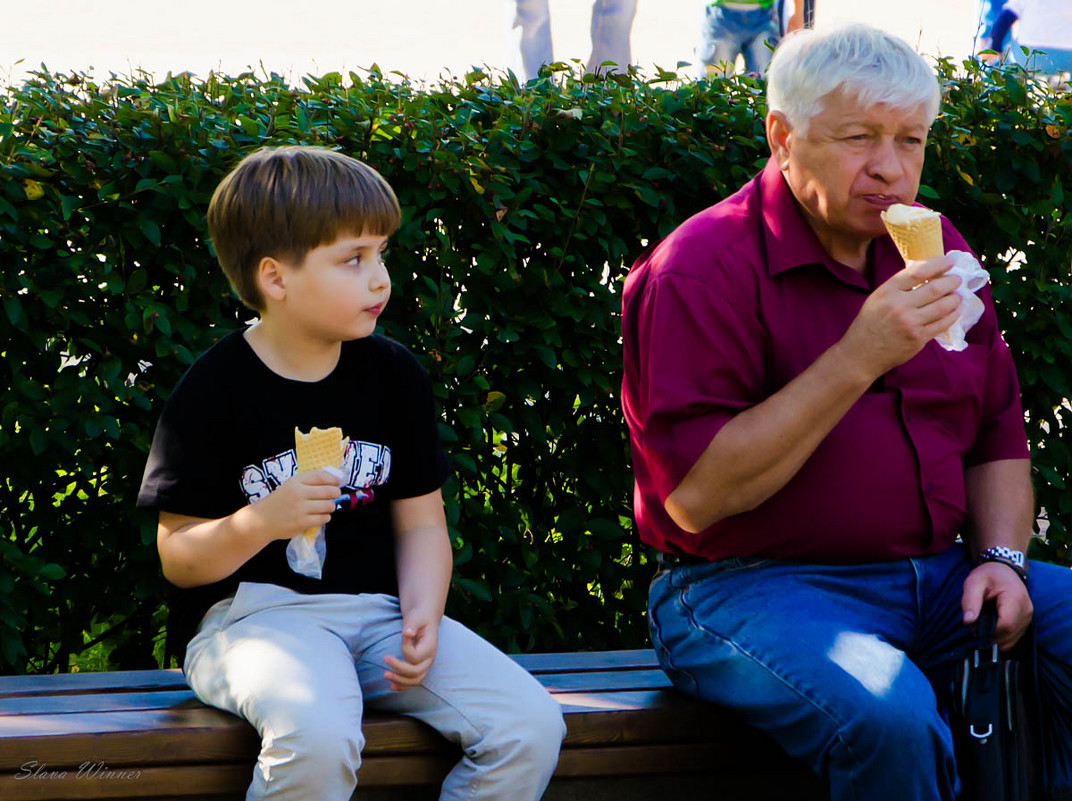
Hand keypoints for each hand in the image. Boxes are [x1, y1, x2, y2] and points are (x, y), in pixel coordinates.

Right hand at [248, 469, 340, 542]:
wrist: (262, 520)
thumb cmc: (279, 502)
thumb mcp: (290, 486)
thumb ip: (308, 482)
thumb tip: (334, 480)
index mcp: (296, 481)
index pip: (321, 476)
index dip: (334, 480)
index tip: (337, 483)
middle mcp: (299, 493)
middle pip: (329, 491)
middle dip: (335, 493)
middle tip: (334, 496)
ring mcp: (301, 509)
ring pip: (329, 506)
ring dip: (330, 507)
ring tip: (325, 507)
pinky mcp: (302, 523)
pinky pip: (324, 518)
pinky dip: (325, 517)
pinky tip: (319, 516)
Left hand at [383, 616, 438, 691]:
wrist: (425, 619)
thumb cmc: (420, 617)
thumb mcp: (416, 616)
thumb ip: (412, 624)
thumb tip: (407, 633)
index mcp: (431, 647)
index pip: (416, 656)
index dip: (405, 648)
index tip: (401, 635)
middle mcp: (430, 659)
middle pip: (416, 672)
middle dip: (399, 669)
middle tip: (384, 658)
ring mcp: (425, 665)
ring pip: (415, 681)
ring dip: (399, 681)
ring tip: (385, 675)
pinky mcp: (420, 668)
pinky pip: (412, 682)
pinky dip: (402, 686)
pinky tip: (391, 686)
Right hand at [837, 256, 961, 379]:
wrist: (860, 354)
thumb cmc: (869, 324)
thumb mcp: (877, 298)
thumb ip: (899, 286)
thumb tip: (928, 273)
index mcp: (887, 291)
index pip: (918, 272)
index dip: (938, 264)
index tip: (950, 262)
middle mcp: (899, 305)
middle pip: (935, 288)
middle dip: (952, 282)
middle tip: (958, 280)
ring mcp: (910, 323)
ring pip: (943, 306)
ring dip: (955, 299)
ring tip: (958, 296)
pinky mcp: (918, 338)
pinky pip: (943, 324)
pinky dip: (953, 315)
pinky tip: (955, 311)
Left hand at [962, 561, 1032, 650]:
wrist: (1003, 570)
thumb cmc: (987, 575)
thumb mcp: (973, 582)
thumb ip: (970, 601)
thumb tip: (968, 621)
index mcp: (1015, 598)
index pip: (1006, 624)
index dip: (989, 630)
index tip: (975, 624)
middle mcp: (1026, 609)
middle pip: (1009, 634)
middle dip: (990, 635)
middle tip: (976, 624)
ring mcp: (1028, 617)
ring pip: (1011, 639)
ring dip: (995, 637)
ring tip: (984, 622)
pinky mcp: (1026, 622)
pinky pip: (1013, 638)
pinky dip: (1001, 637)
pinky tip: (992, 625)